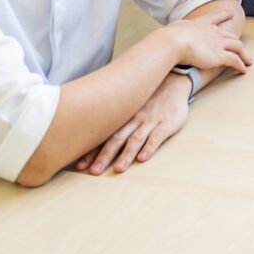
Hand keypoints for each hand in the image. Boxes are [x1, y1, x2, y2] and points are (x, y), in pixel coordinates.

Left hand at [74, 74, 189, 174]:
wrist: (174, 81)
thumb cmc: (148, 97)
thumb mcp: (129, 103)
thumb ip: (115, 118)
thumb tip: (90, 132)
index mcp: (122, 117)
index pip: (103, 136)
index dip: (91, 151)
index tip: (79, 166)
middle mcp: (133, 119)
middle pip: (116, 139)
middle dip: (104, 156)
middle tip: (94, 172)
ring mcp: (150, 121)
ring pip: (135, 139)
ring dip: (126, 154)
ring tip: (118, 169)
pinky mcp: (167, 123)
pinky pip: (157, 136)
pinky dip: (149, 147)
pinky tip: (143, 158)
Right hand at [166, 9, 251, 73]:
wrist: (172, 42)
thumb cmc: (167, 38)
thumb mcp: (172, 30)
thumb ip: (174, 33)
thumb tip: (168, 37)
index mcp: (201, 24)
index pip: (215, 17)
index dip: (224, 15)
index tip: (231, 12)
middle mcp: (213, 32)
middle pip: (229, 35)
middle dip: (236, 40)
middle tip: (240, 43)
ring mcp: (218, 44)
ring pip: (237, 47)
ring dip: (244, 55)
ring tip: (249, 61)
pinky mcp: (220, 56)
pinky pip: (235, 61)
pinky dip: (240, 65)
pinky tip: (243, 70)